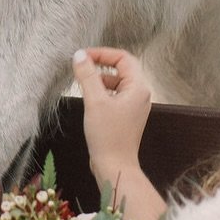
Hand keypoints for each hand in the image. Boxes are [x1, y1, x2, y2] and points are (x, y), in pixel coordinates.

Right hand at [72, 46, 152, 182]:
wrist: (114, 166)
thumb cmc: (107, 135)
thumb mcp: (95, 101)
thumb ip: (87, 75)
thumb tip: (80, 55)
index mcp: (138, 87)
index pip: (123, 58)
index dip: (103, 53)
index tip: (83, 56)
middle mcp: (140, 94)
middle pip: (121, 68)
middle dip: (100, 65)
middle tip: (81, 65)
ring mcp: (134, 105)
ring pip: (117, 82)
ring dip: (100, 78)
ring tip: (82, 81)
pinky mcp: (126, 115)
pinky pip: (115, 95)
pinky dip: (102, 91)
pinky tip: (89, 97)